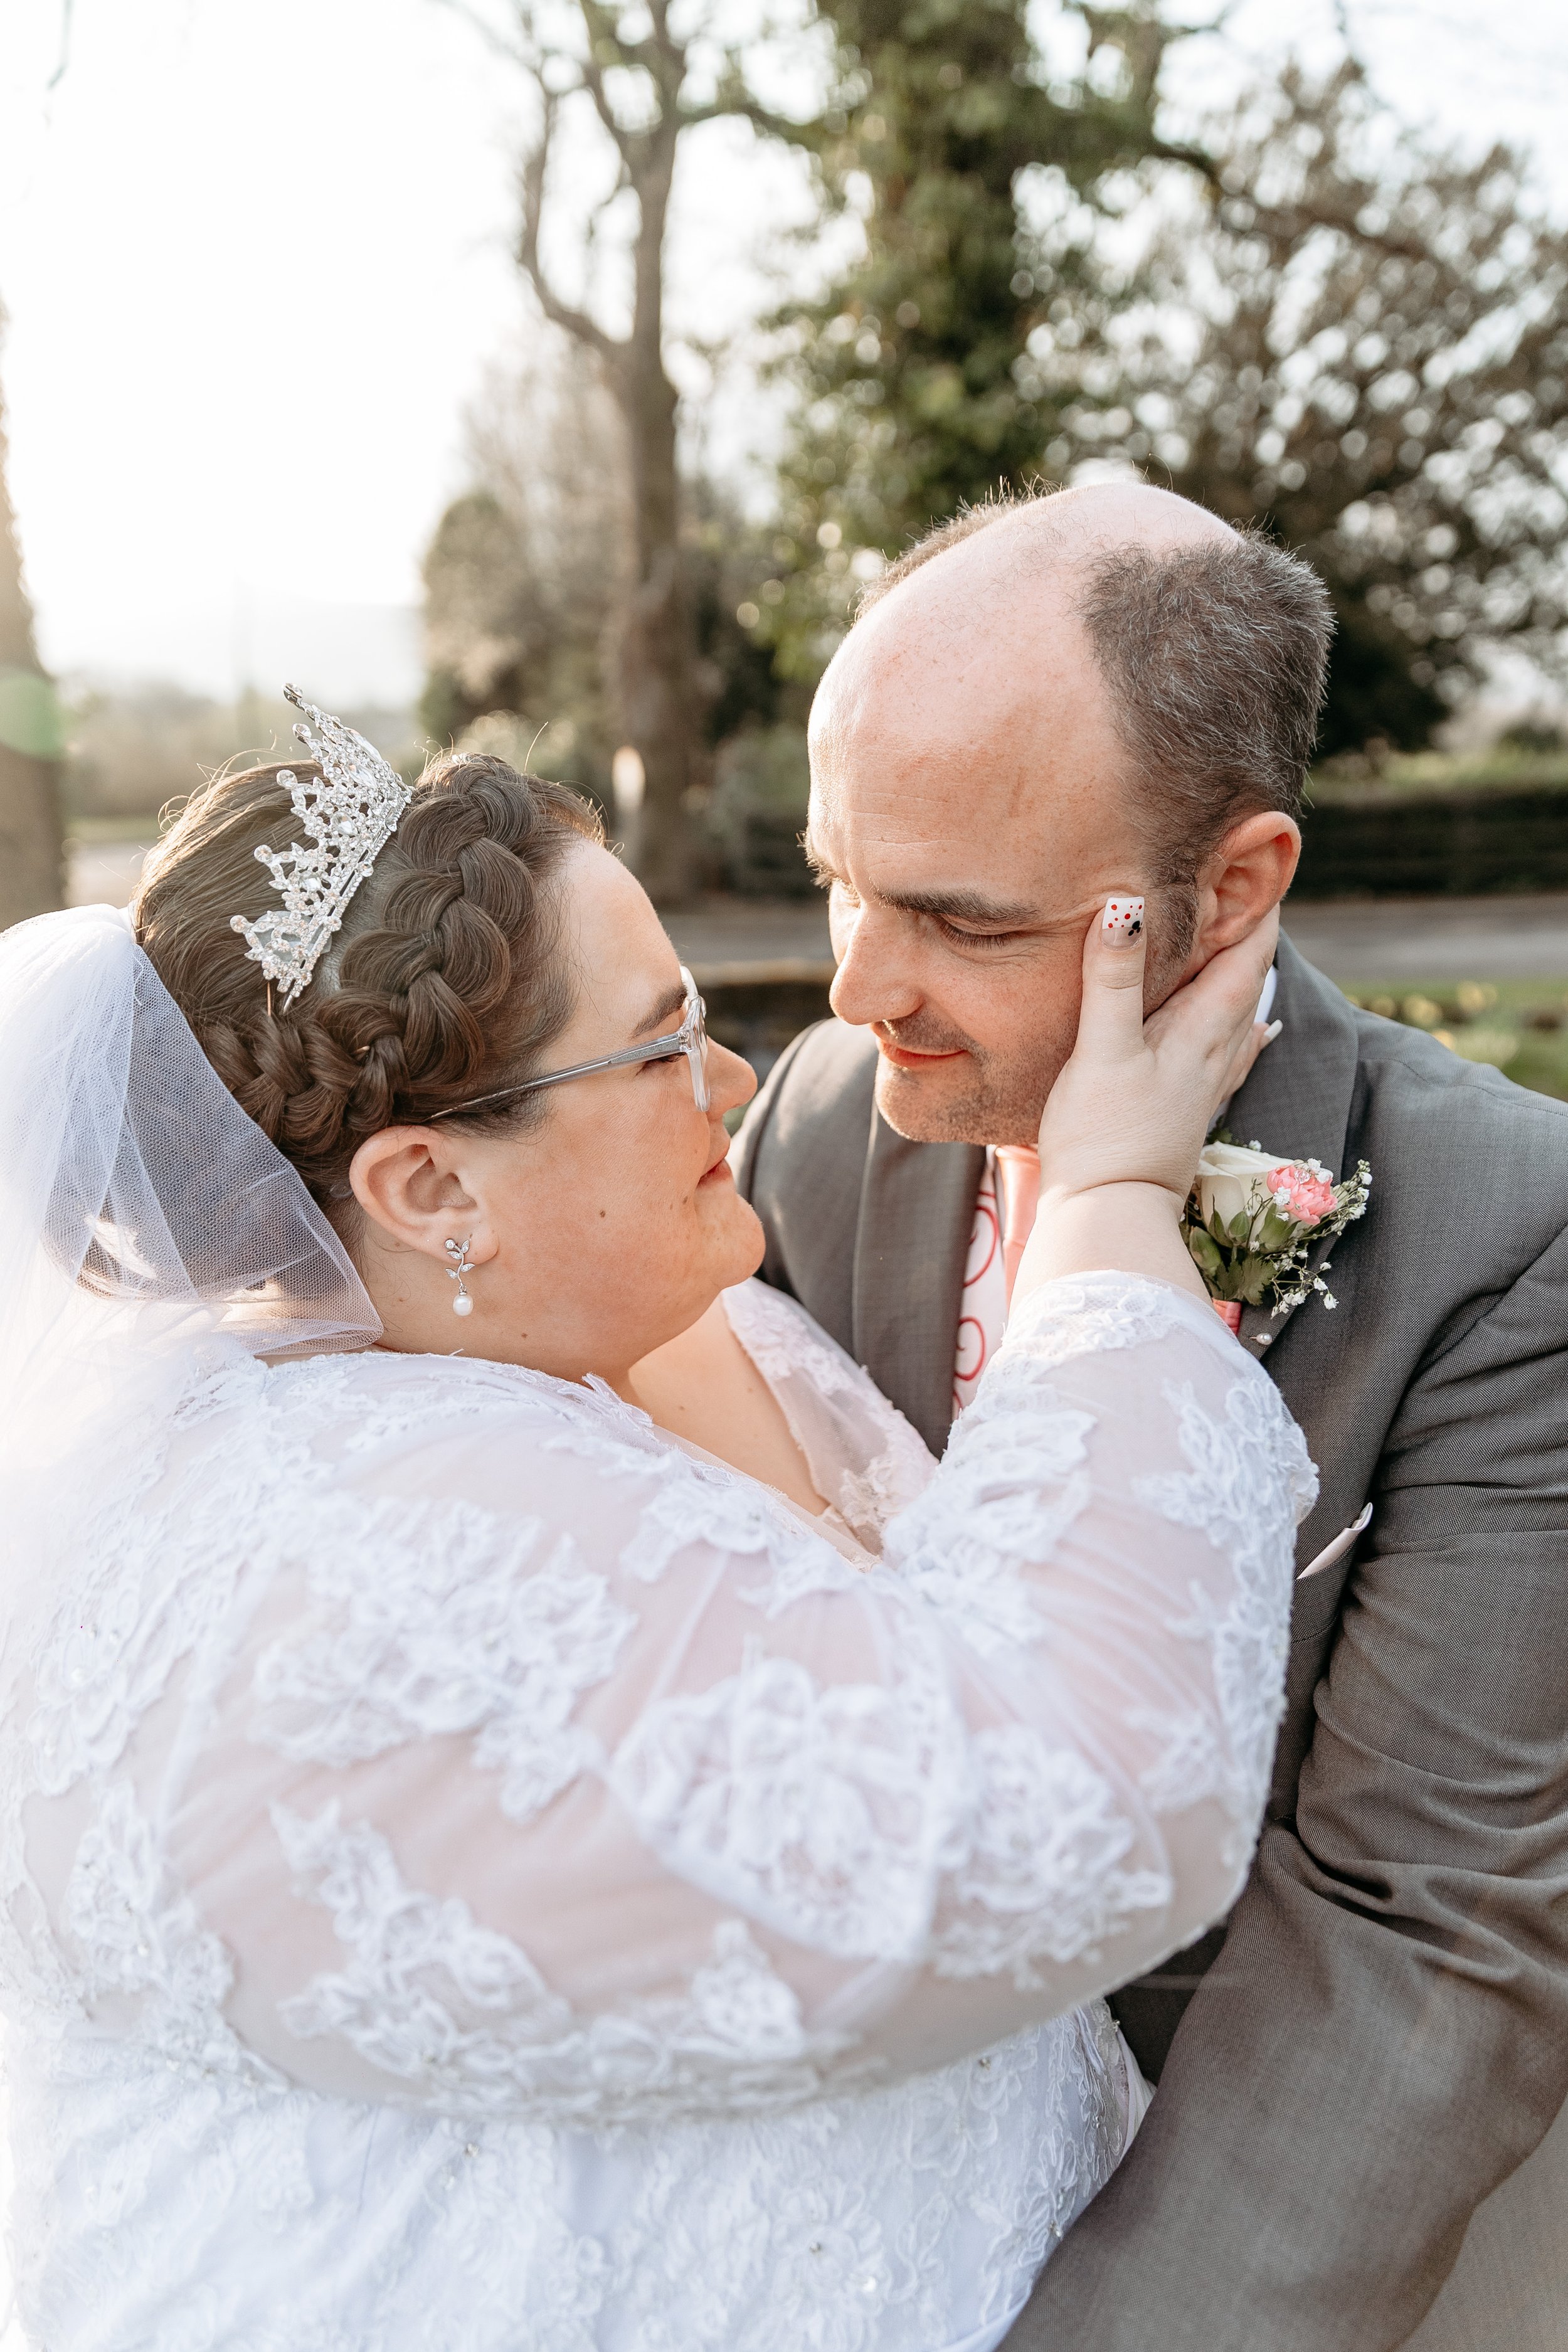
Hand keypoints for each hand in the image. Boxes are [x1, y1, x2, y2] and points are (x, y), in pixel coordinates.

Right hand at [1013, 896, 1279, 1307]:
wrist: (1108, 1217)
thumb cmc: (1102, 1137)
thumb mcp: (1101, 1050)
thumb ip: (1113, 979)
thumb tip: (1126, 905)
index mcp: (1198, 1033)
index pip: (1244, 959)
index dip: (1257, 912)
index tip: (1264, 867)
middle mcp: (1212, 1056)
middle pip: (1248, 984)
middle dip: (1252, 936)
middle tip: (1252, 890)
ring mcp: (1202, 1088)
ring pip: (1240, 1019)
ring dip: (1247, 979)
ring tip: (1254, 946)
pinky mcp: (1187, 1113)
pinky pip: (1230, 1058)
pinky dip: (1245, 1033)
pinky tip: (1256, 1035)